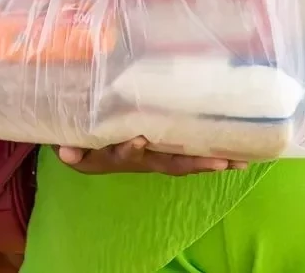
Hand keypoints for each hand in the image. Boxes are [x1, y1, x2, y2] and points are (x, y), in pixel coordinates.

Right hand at [57, 137, 245, 175]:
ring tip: (240, 162)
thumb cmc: (83, 145)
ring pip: (185, 161)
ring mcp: (155, 156)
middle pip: (170, 163)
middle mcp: (142, 160)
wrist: (85, 154)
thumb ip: (72, 150)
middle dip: (195, 163)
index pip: (128, 154)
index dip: (133, 149)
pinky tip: (236, 154)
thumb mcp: (74, 148)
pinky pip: (188, 153)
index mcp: (120, 155)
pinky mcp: (162, 149)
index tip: (138, 140)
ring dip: (211, 162)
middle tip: (221, 163)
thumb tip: (65, 151)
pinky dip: (210, 154)